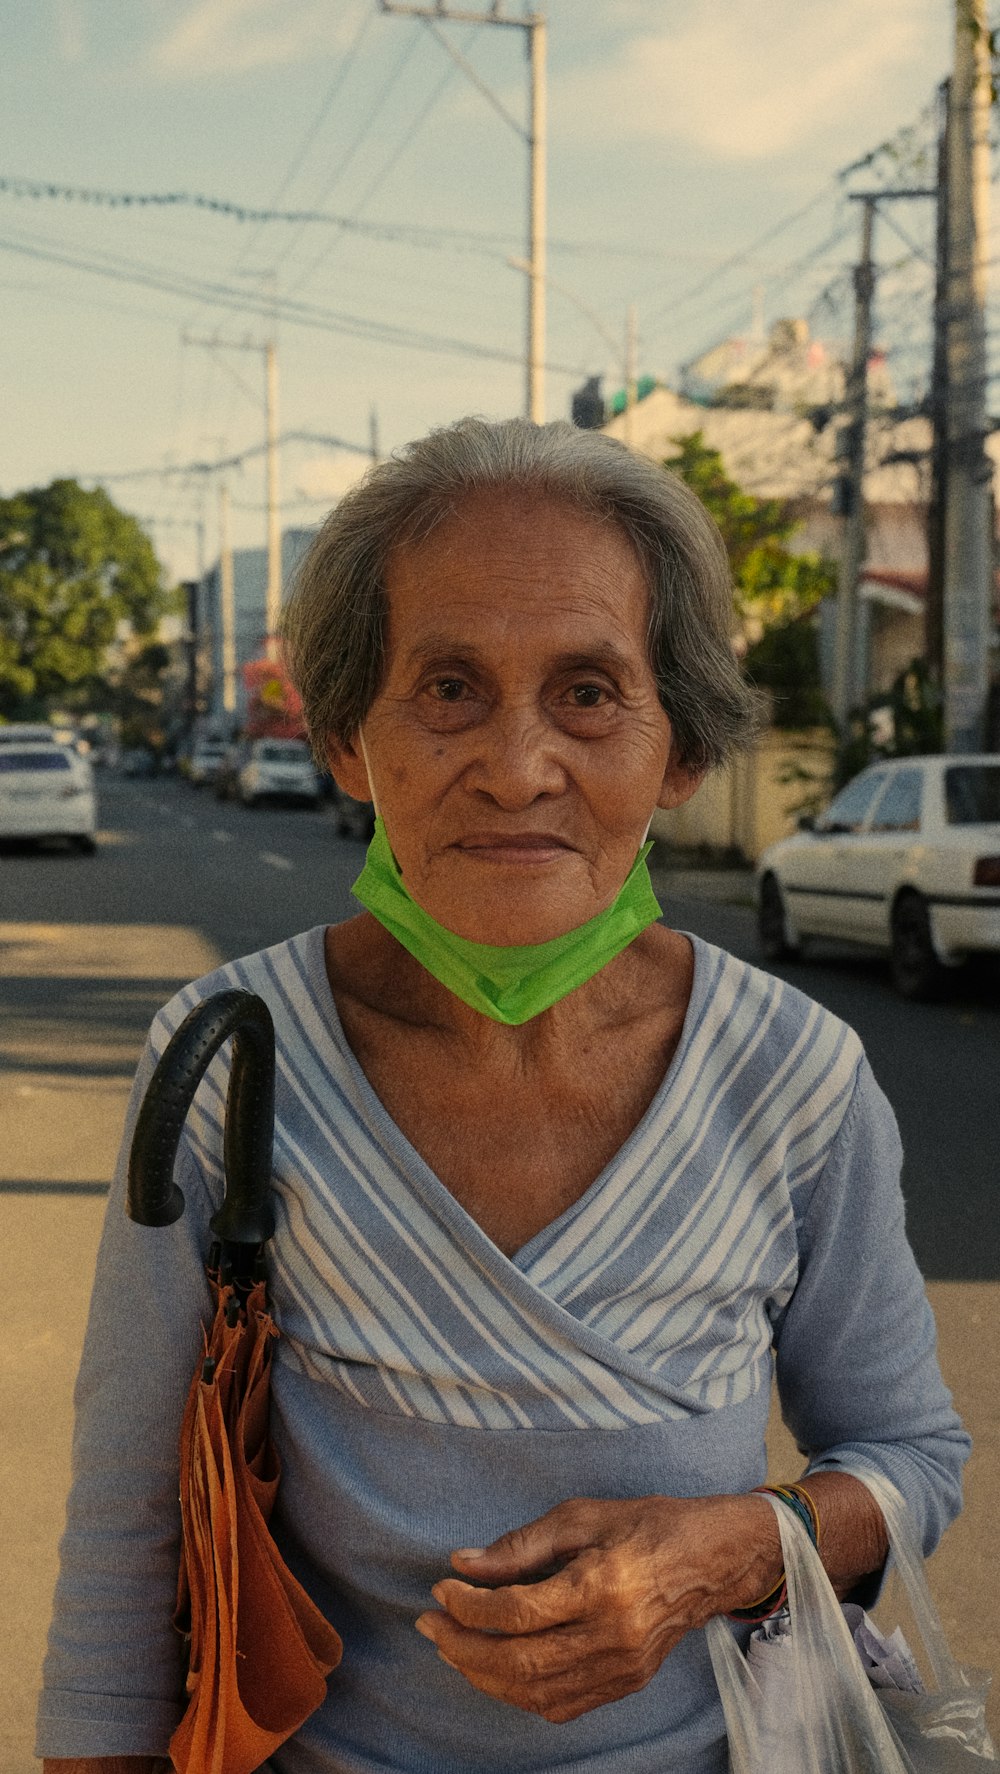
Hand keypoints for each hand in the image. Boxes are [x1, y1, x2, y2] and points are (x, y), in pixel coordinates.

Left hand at [415, 1492, 780, 1723]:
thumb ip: (520, 1545)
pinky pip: (559, 1705)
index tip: (442, 1588)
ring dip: (482, 1674)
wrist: (712, 1560)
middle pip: (519, 1661)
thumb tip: (464, 1564)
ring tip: (452, 1645)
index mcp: (603, 1585)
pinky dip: (518, 1693)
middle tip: (430, 1623)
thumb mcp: (582, 1516)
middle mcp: (613, 1636)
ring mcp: (622, 1668)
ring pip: (535, 1692)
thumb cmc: (647, 1524)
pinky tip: (494, 1668)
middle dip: (462, 1647)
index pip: (518, 1612)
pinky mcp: (626, 1684)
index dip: (469, 1605)